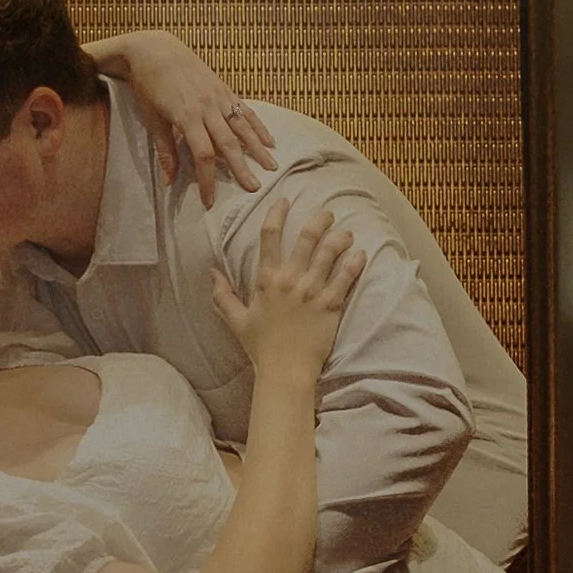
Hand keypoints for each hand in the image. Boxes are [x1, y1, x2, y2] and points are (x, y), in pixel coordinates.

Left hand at [99, 28, 278, 206]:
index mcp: (186, 117)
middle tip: (254, 189)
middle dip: (241, 168)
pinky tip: (269, 140)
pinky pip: (244, 110)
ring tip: (270, 167)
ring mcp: (218, 97)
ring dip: (257, 148)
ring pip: (242, 127)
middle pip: (228, 143)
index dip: (207, 180)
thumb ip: (165, 150)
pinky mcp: (224, 89)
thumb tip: (169, 182)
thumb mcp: (152, 119)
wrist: (155, 50)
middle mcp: (207, 107)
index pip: (202, 155)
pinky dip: (258, 126)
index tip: (210, 200)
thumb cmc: (148, 86)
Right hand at [210, 198, 362, 388]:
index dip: (277, 212)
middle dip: (319, 219)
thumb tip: (211, 272)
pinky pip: (347, 276)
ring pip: (330, 252)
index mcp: (266, 279)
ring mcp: (313, 291)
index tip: (285, 200)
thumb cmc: (261, 347)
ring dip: (340, 237)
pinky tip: (361, 254)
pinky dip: (355, 262)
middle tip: (326, 214)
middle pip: (307, 236)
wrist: (285, 371)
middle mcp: (290, 280)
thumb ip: (222, 294)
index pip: (270, 235)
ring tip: (347, 233)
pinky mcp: (332, 305)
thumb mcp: (236, 320)